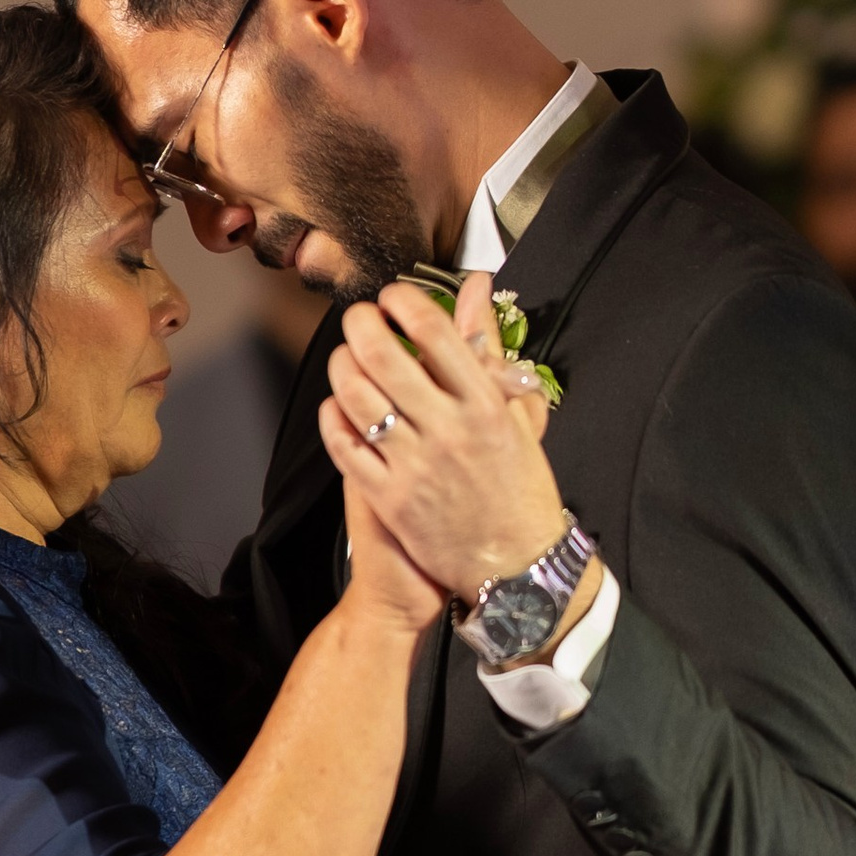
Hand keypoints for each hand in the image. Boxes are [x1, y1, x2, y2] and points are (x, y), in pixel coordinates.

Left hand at [323, 269, 572, 606]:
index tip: (393, 296)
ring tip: (345, 357)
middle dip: (361, 324)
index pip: (436, 333)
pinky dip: (333, 417)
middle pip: (386, 357)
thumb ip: (491, 349)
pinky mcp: (389, 498)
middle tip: (359, 316)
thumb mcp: (519, 415)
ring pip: (358, 397)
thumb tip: (475, 288)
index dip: (405, 302)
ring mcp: (415, 466)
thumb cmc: (521, 490)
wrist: (516, 567)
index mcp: (487, 407)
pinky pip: (346, 446)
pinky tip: (338, 405)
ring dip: (341, 366)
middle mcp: (450, 432)